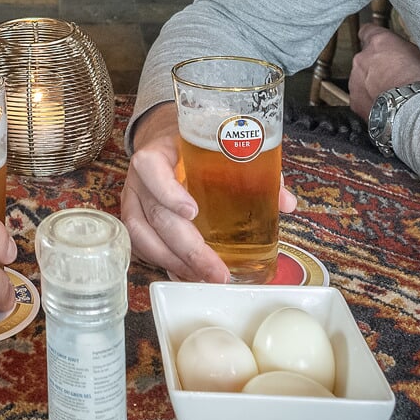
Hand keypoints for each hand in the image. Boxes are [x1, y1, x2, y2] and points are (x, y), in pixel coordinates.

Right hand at [119, 105, 295, 282]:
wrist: (162, 142)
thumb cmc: (192, 146)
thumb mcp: (216, 145)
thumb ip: (252, 169)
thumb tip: (286, 203)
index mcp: (158, 153)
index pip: (152, 169)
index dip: (168, 192)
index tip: (192, 211)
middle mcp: (140, 179)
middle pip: (156, 215)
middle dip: (188, 248)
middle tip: (216, 270)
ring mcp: (133, 201)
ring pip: (144, 237)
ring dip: (176, 262)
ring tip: (205, 277)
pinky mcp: (134, 220)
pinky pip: (142, 247)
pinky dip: (165, 264)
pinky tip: (187, 275)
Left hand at [347, 23, 419, 118]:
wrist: (411, 107)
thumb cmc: (418, 80)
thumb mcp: (416, 52)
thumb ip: (399, 48)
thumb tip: (398, 51)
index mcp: (378, 42)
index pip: (367, 31)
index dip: (373, 38)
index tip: (377, 43)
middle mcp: (362, 58)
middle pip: (364, 59)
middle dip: (375, 66)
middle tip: (392, 75)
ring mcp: (355, 80)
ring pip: (360, 79)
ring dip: (371, 84)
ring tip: (391, 93)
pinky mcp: (355, 100)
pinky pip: (360, 98)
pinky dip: (370, 101)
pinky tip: (385, 105)